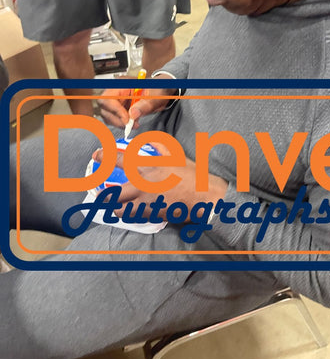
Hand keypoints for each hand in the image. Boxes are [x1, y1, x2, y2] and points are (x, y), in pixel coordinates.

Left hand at [93, 142, 227, 218]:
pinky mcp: (151, 214)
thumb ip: (162, 148)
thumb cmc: (192, 175)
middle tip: (98, 192)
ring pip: (119, 208)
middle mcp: (143, 185)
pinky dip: (127, 214)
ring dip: (113, 207)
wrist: (203, 197)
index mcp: (149, 168)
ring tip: (110, 205)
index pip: (120, 160)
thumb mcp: (177, 157)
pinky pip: (132, 216)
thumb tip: (153, 142)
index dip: (105, 156)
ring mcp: (146, 202)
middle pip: (113, 193)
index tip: (97, 154)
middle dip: (102, 193)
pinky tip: (127, 212)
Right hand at [99, 74, 178, 127]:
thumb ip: (144, 105)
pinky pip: (114, 118)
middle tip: (130, 125)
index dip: (115, 110)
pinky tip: (133, 123)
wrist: (163, 91)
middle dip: (116, 118)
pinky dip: (121, 124)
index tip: (127, 120)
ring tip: (134, 124)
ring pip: (107, 114)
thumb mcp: (155, 96)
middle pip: (104, 107)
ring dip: (119, 123)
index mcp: (122, 84)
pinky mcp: (120, 109)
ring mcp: (117, 101)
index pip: (108, 97)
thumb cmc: (159, 88)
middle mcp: (117, 92)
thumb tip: (132, 114)